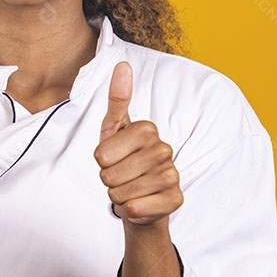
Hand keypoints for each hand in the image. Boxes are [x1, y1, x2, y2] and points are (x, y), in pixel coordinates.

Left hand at [94, 61, 182, 226]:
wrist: (140, 198)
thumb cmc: (122, 161)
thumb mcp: (112, 130)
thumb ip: (116, 100)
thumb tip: (122, 65)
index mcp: (147, 129)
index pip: (101, 154)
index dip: (100, 161)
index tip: (111, 158)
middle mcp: (164, 149)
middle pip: (110, 175)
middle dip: (108, 181)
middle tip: (120, 176)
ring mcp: (173, 174)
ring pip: (122, 193)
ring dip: (118, 197)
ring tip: (128, 189)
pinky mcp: (176, 199)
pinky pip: (137, 208)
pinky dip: (130, 211)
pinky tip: (139, 204)